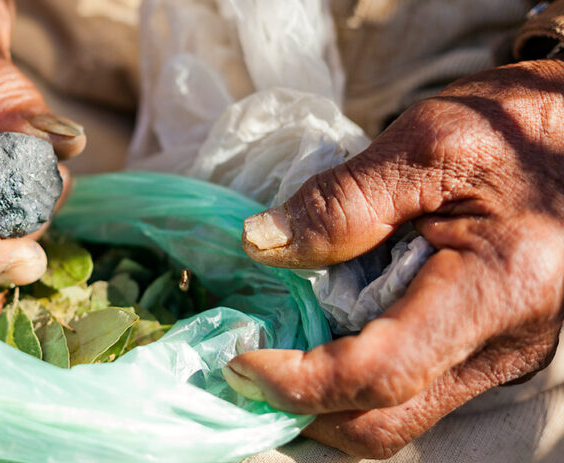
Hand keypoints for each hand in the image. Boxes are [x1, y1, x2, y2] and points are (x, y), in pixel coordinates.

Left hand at [224, 58, 563, 457]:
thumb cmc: (514, 129)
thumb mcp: (427, 145)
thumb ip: (342, 200)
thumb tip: (261, 244)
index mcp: (497, 289)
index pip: (383, 373)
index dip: (301, 381)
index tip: (241, 361)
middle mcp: (502, 345)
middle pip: (385, 421)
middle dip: (303, 411)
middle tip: (244, 369)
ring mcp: (493, 355)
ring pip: (394, 416)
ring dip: (322, 400)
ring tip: (273, 351)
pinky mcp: (480, 349)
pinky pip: (407, 390)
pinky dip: (350, 379)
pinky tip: (317, 335)